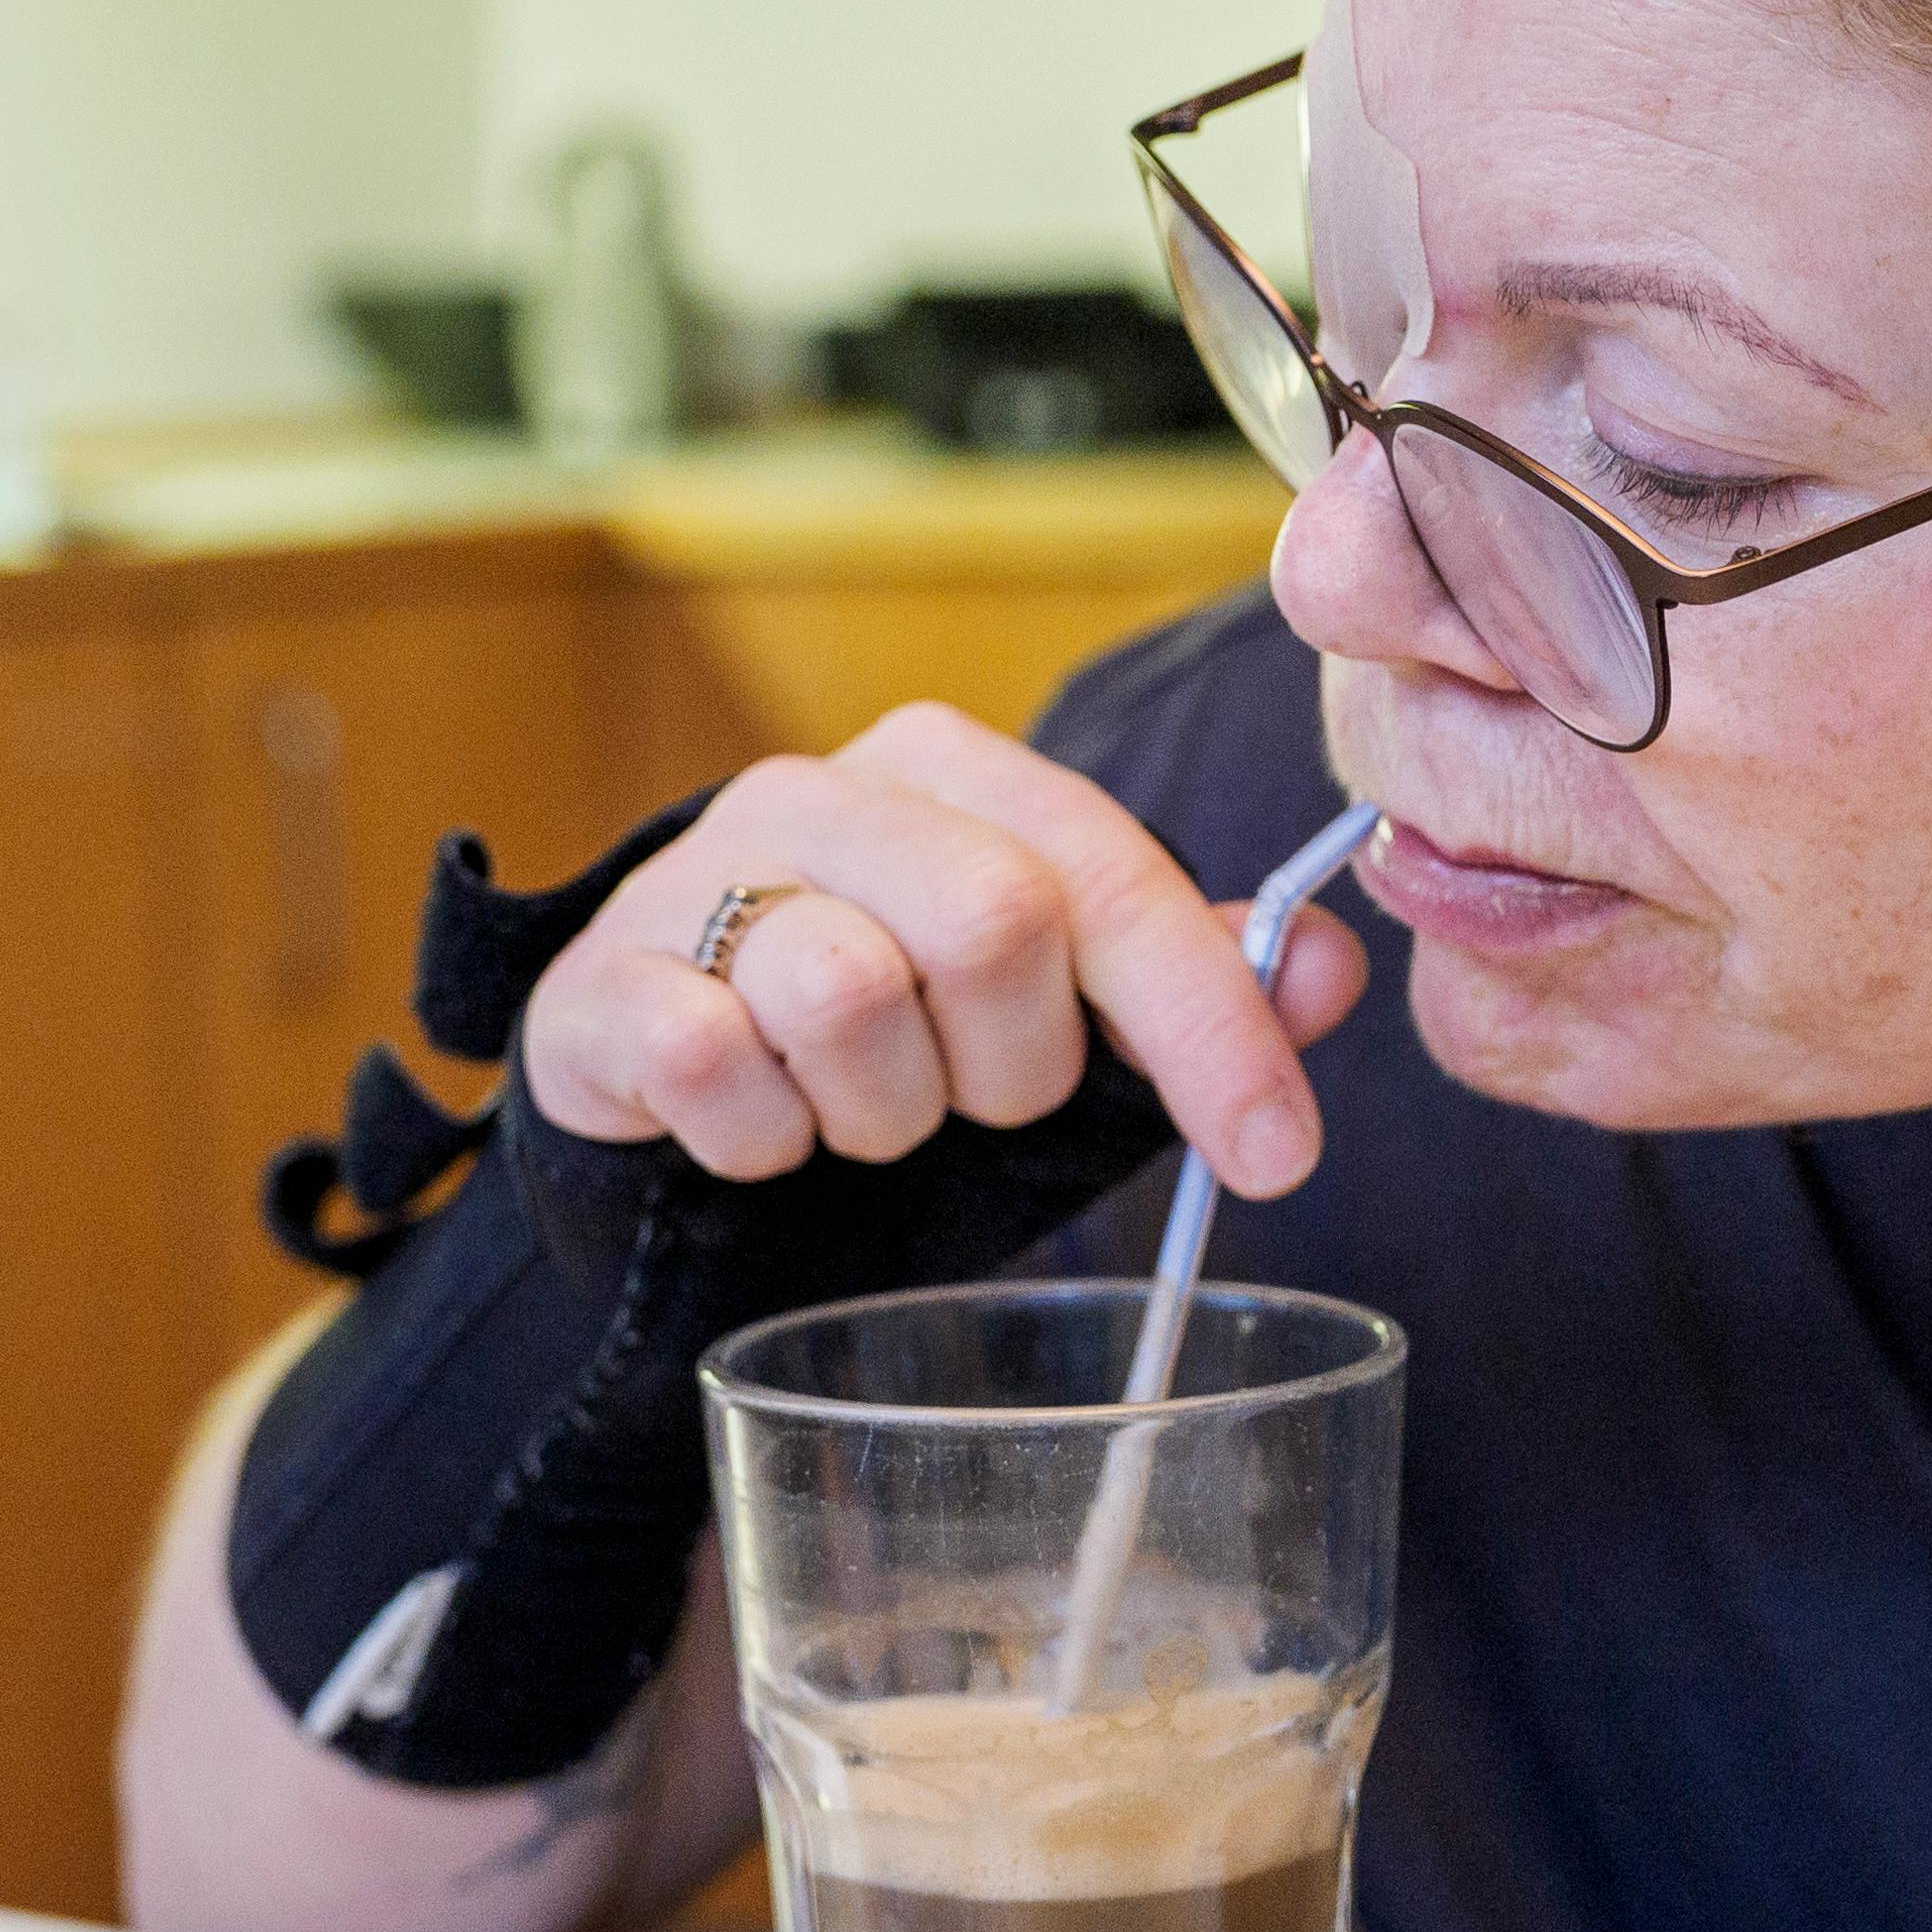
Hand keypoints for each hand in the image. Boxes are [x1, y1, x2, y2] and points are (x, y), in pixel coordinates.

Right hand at [523, 707, 1368, 1197]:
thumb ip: (1189, 986)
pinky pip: (711, 1067)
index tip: (1278, 1159)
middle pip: (992, 921)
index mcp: (949, 772)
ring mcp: (692, 878)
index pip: (1114, 876)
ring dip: (880, 1114)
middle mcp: (818, 792)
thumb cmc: (882, 1055)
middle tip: (977, 1110)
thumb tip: (1332, 966)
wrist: (660, 1111)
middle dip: (1016, 1068)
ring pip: (847, 995)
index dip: (1210, 1026)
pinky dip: (759, 1139)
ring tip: (856, 1117)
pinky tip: (756, 1133)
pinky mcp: (598, 982)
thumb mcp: (1054, 1023)